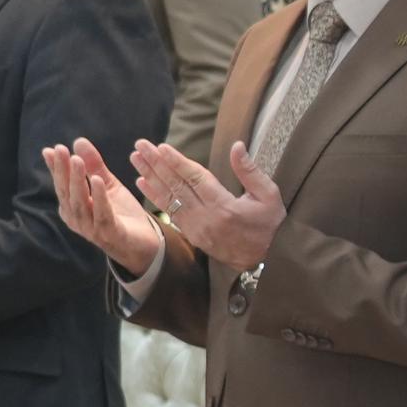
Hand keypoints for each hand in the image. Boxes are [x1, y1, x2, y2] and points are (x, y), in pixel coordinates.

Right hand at [42, 136, 162, 276]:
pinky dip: (99, 198)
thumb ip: (94, 166)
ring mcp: (91, 229)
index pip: (61, 185)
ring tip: (77, 161)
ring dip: (78, 181)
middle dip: (63, 171)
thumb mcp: (107, 185)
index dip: (55, 168)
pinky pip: (102, 215)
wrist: (143, 242)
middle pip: (66, 193)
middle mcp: (77, 219)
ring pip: (80, 204)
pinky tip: (98, 181)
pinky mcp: (109, 234)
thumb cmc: (120, 214)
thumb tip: (78, 141)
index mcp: (73, 208)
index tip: (51, 149)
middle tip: (61, 150)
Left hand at [126, 136, 284, 273]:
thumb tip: (236, 146)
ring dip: (150, 178)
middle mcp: (206, 218)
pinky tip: (143, 183)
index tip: (160, 147)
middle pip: (176, 186)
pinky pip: (170, 213)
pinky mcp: (194, 236)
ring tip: (135, 160)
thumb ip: (250, 171)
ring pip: (169, 199)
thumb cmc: (270, 224)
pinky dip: (155, 197)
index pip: (195, 179)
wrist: (268, 260)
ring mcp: (198, 229)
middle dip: (156, 164)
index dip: (177, 162)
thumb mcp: (269, 195)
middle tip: (140, 146)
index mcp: (225, 207)